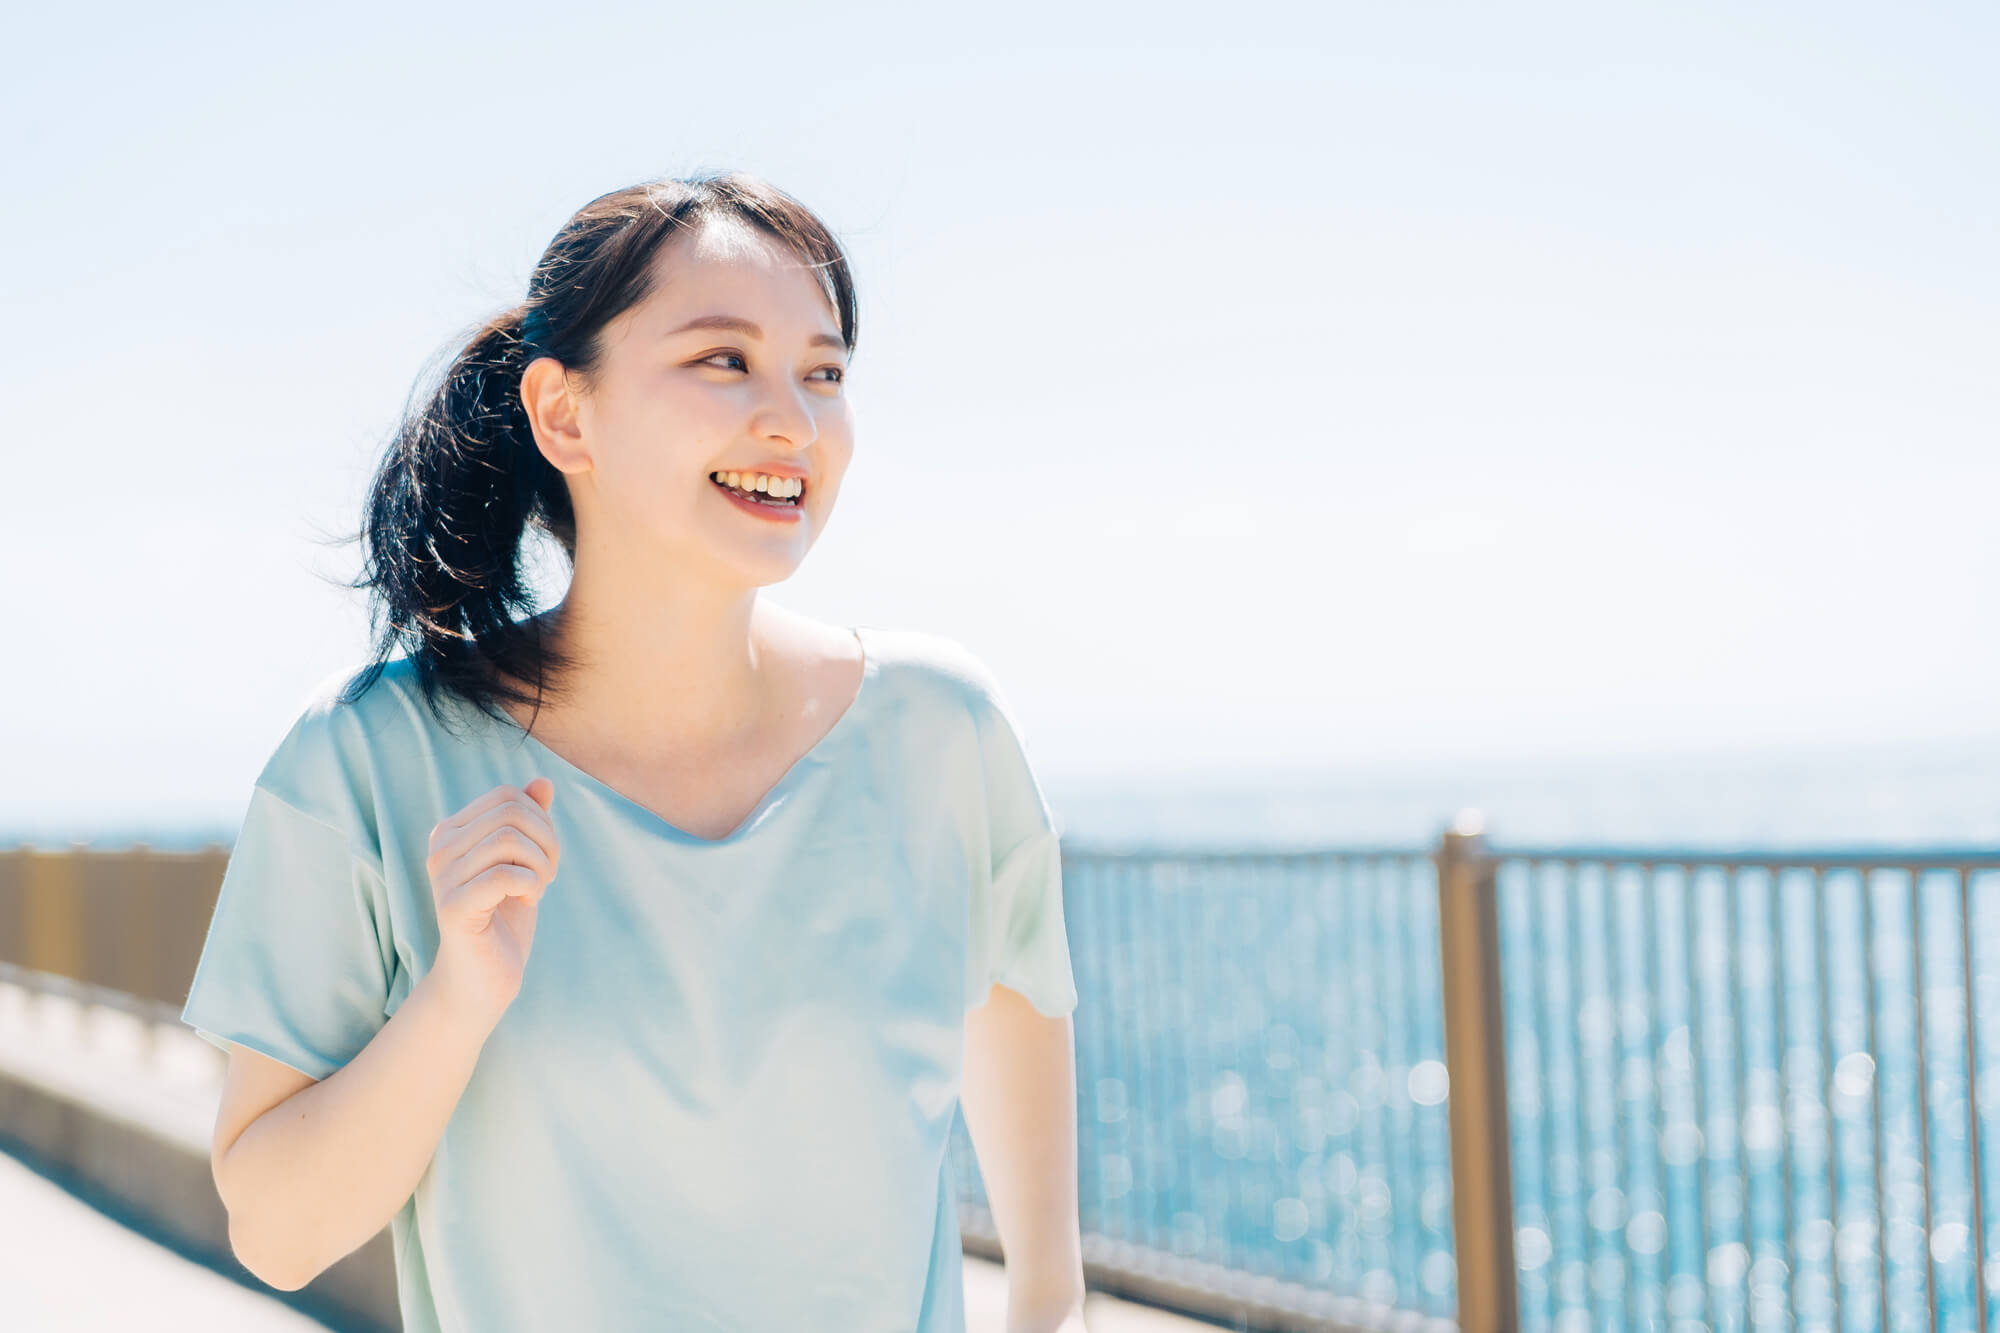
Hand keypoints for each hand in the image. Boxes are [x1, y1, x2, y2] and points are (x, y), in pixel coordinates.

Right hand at [425, 777, 559, 1025]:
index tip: (544, 854)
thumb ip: (530, 821)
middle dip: (546, 840)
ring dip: (541, 864)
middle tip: (548, 873)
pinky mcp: (453, 908)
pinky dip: (531, 884)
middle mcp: (439, 849)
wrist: (484, 978)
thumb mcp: (523, 863)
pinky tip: (527, 900)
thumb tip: (542, 782)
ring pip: (509, 840)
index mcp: (451, 831)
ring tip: (537, 888)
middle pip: (511, 813)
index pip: (507, 795)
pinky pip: (505, 875)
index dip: (540, 819)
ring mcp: (442, 878)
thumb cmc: (504, 918)